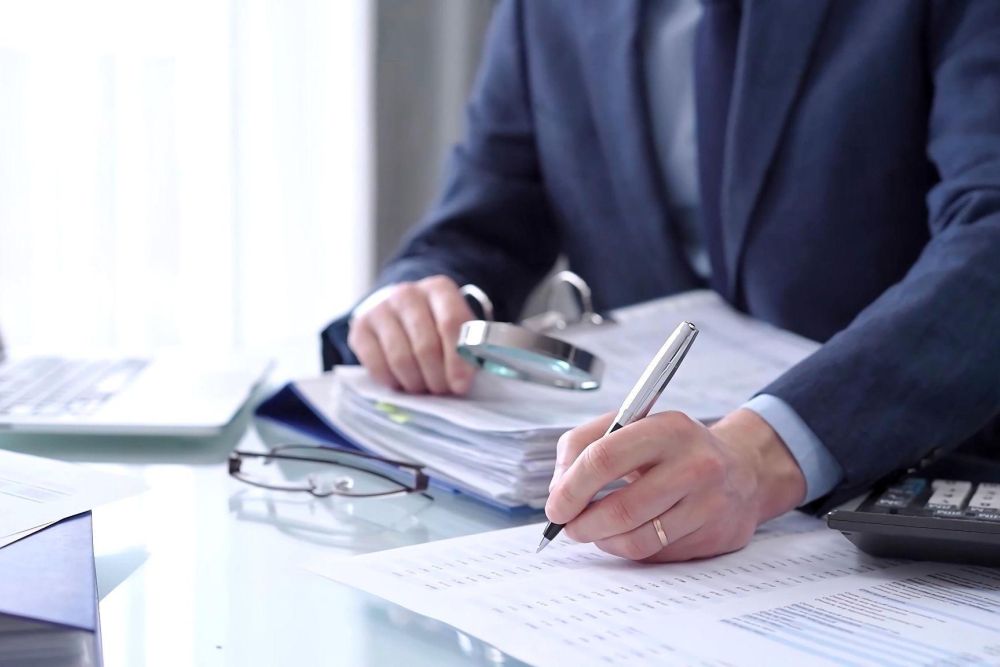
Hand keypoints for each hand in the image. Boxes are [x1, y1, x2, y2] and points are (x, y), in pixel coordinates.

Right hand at [347, 275, 476, 394]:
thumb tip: (463, 379)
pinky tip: (401, 382)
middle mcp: (407, 294)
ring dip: (415, 382)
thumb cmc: (436, 325)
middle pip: (426, 345)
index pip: (451, 322)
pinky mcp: (359, 327)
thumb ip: (467, 348)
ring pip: (401, 358)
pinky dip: (392, 380)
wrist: (399, 313)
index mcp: (439, 289)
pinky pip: (376, 364)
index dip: (458, 358)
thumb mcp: (459, 328)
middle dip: (437, 377)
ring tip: (423, 387)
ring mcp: (380, 309)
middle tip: (442, 390)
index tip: (461, 384)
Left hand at [544, 409, 805, 561]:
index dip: (571, 488)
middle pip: (621, 508)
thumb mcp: (631, 426)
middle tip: (568, 526)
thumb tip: (558, 490)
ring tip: (593, 531)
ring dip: (603, 540)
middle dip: (582, 523)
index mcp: (668, 428)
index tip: (555, 506)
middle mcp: (695, 464)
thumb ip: (584, 446)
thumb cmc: (673, 448)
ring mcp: (710, 503)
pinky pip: (656, 553)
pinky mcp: (716, 535)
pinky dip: (628, 548)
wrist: (743, 469)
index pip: (604, 458)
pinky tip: (624, 535)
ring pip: (637, 539)